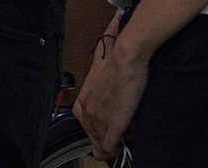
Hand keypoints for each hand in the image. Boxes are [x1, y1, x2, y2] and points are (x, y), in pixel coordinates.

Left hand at [73, 26, 146, 160]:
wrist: (125, 58)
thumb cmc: (116, 60)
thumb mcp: (98, 72)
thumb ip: (97, 81)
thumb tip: (103, 82)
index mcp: (82, 101)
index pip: (85, 125)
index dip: (99, 128)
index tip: (109, 126)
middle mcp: (87, 112)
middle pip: (93, 137)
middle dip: (106, 137)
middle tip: (120, 132)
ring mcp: (99, 120)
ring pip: (101, 145)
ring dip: (113, 142)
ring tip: (125, 134)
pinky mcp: (114, 125)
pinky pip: (109, 148)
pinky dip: (116, 149)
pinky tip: (123, 143)